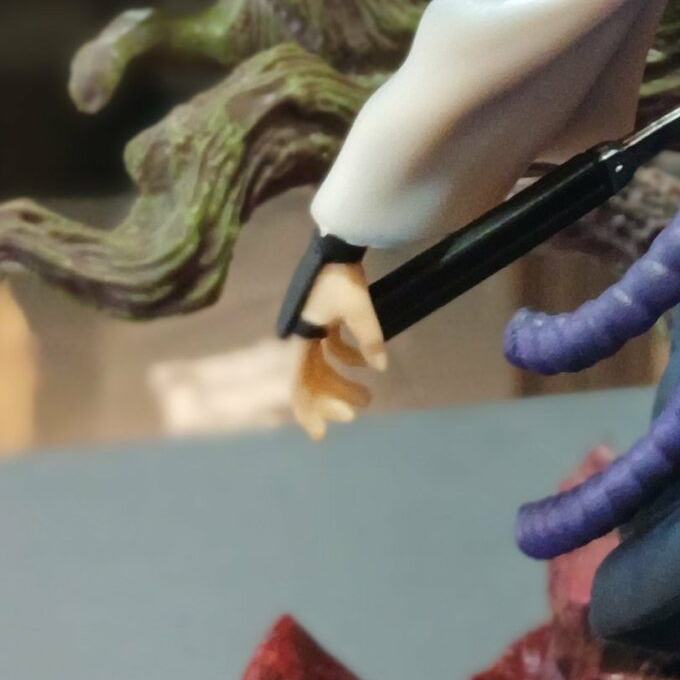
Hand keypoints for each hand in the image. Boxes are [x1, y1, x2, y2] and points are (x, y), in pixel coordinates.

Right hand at [274, 260, 387, 440]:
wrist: (336, 245)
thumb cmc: (342, 277)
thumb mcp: (359, 309)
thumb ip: (370, 340)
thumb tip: (380, 368)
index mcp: (303, 338)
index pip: (299, 383)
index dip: (308, 410)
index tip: (321, 434)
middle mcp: (303, 338)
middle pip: (312, 380)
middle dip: (332, 399)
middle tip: (355, 415)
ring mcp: (313, 330)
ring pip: (323, 368)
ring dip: (341, 384)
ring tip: (367, 399)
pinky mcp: (325, 321)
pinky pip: (332, 350)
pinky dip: (348, 360)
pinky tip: (367, 367)